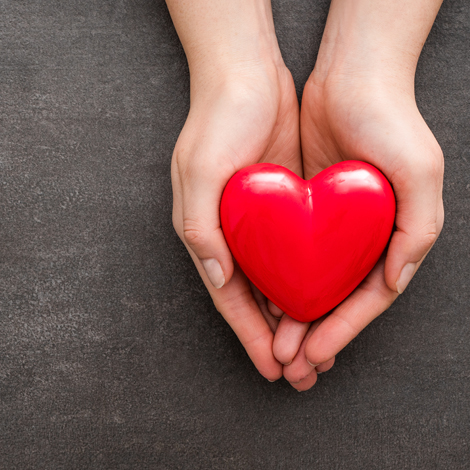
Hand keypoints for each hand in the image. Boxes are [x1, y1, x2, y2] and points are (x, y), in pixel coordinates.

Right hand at [172, 62, 301, 379]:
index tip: (272, 368)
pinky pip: (292, 254)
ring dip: (292, 317)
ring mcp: (256, 222)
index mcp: (206, 232)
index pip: (230, 298)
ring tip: (313, 349)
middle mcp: (231, 234)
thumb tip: (219, 279)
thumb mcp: (198, 171)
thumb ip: (201, 228)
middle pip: (253, 299)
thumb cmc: (217, 120)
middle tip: (299, 371)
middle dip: (274, 338)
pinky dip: (303, 282)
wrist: (245, 75)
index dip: (250, 335)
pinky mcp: (280, 207)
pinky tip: (319, 300)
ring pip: (275, 282)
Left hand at [280, 54, 443, 391]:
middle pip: (336, 299)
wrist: (351, 77)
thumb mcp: (420, 172)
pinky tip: (264, 299)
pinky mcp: (306, 209)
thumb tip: (394, 281)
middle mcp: (362, 237)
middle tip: (289, 365)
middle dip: (314, 334)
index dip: (341, 331)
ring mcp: (333, 225)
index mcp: (392, 238)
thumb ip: (418, 230)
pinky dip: (280, 279)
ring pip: (311, 283)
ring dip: (294, 316)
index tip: (312, 355)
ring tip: (274, 345)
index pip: (365, 299)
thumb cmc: (391, 120)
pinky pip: (291, 253)